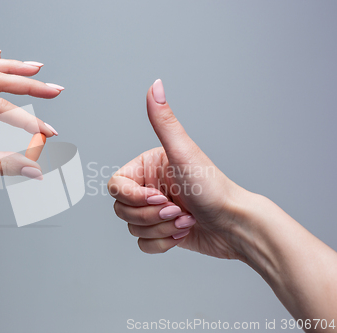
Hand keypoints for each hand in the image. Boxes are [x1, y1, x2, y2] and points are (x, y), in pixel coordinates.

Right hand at [108, 79, 248, 257]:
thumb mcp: (184, 153)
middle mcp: (149, 186)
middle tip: (177, 209)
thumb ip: (164, 120)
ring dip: (162, 229)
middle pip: (122, 209)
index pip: (116, 186)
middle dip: (151, 216)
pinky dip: (163, 243)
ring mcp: (155, 210)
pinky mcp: (162, 231)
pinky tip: (184, 232)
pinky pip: (143, 243)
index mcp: (148, 167)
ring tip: (185, 220)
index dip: (134, 197)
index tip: (160, 197)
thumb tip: (155, 85)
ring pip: (132, 227)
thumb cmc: (214, 188)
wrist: (236, 225)